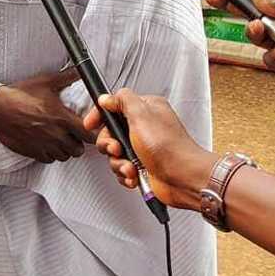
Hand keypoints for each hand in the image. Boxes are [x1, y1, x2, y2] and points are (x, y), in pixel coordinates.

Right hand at [0, 72, 93, 162]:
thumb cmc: (20, 94)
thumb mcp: (46, 82)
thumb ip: (67, 77)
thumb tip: (80, 70)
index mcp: (62, 119)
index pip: (89, 135)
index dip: (92, 133)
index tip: (89, 128)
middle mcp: (55, 135)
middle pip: (78, 150)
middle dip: (79, 142)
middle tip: (75, 134)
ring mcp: (44, 146)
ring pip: (64, 156)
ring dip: (66, 149)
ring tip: (62, 139)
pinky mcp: (32, 152)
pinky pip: (49, 160)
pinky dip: (51, 154)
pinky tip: (49, 144)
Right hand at [83, 89, 216, 209]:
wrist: (182, 178)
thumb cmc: (169, 147)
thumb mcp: (142, 115)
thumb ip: (123, 101)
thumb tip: (108, 97)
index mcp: (146, 110)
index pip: (115, 107)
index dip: (100, 116)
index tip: (91, 123)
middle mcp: (144, 127)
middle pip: (110, 133)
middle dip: (110, 144)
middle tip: (117, 149)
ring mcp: (143, 148)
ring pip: (115, 154)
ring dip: (119, 163)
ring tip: (130, 166)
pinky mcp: (142, 165)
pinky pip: (122, 169)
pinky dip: (125, 174)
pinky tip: (134, 175)